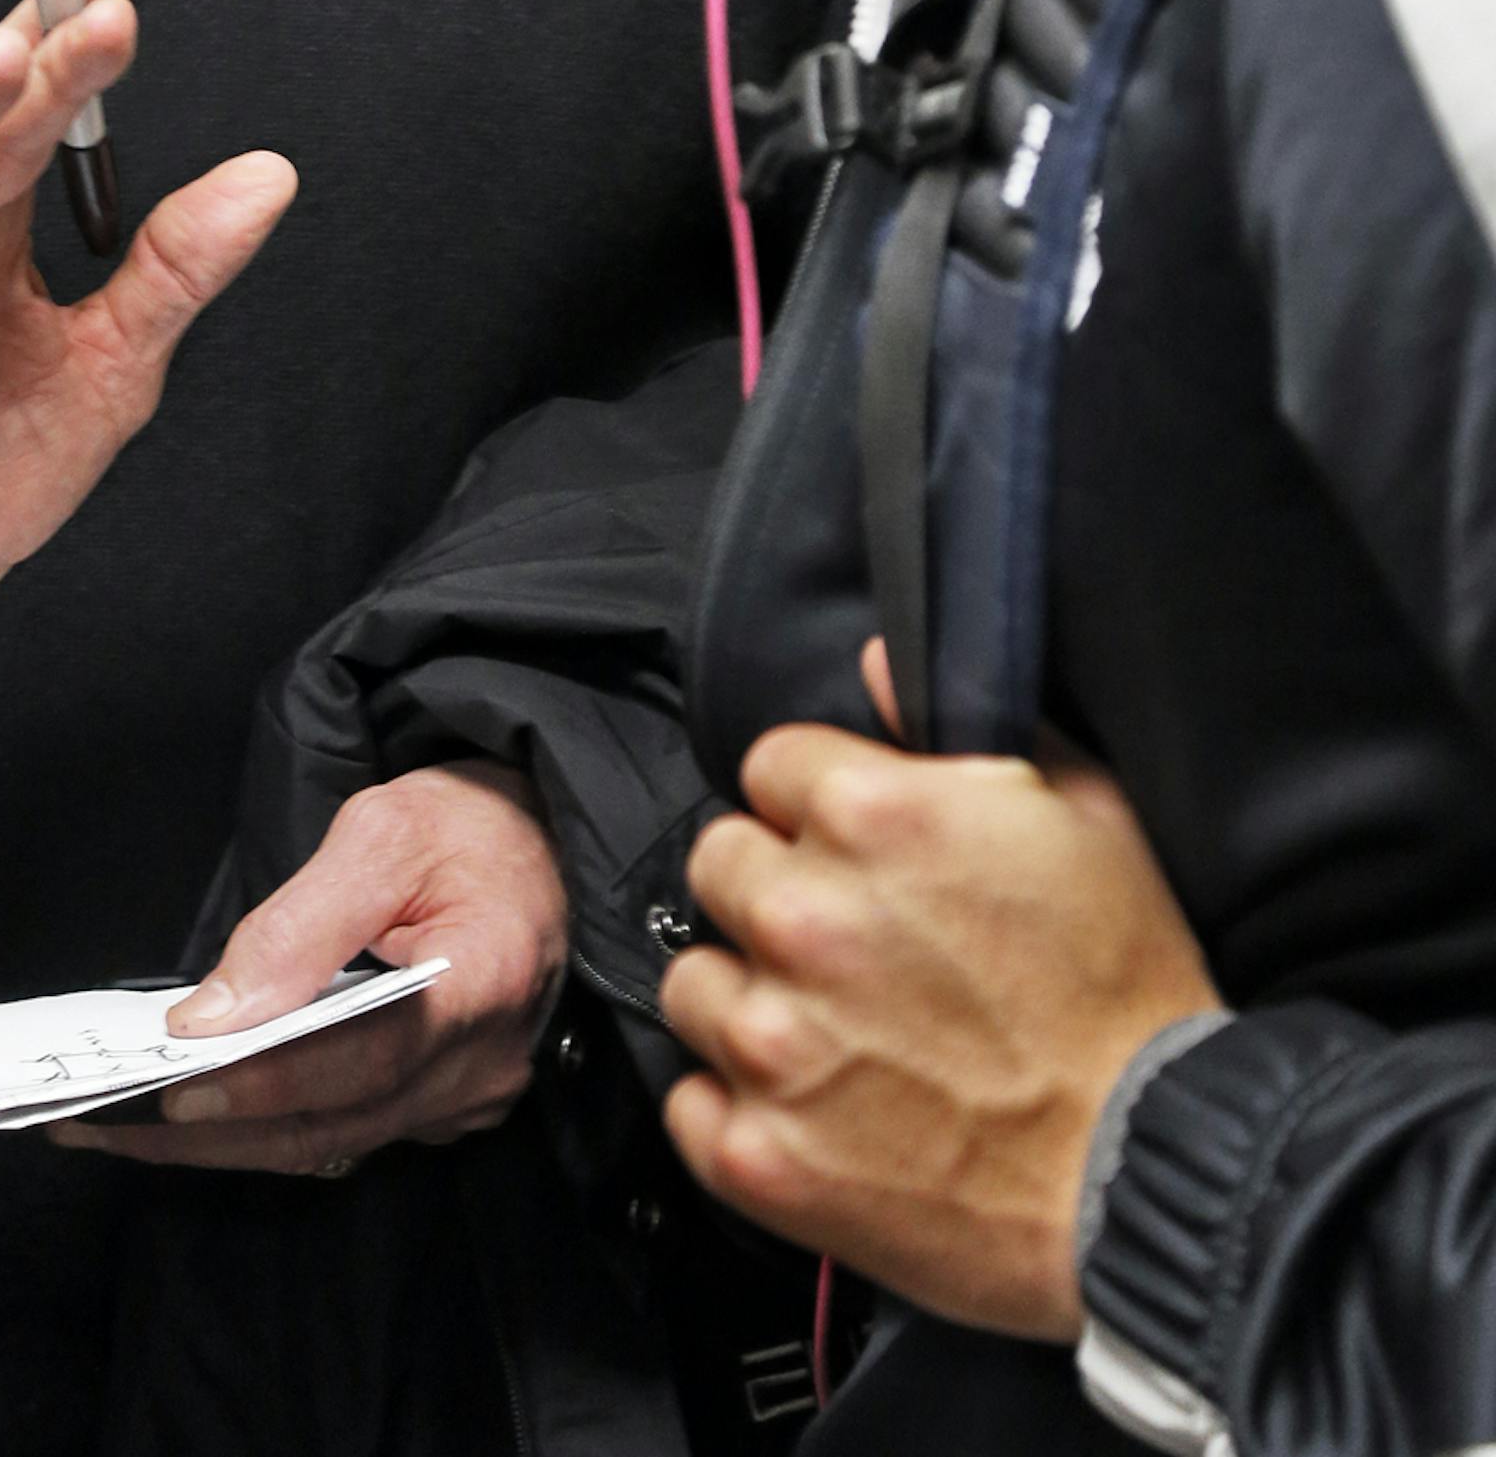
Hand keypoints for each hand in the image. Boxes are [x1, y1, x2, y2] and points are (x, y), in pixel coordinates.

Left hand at [55, 760, 569, 1173]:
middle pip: (335, 1125)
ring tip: (124, 1124)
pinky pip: (350, 1133)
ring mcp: (471, 1097)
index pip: (365, 1058)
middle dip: (211, 1132)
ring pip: (334, 1143)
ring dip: (227, 1140)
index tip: (173, 1085)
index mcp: (486, 982)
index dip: (266, 1080)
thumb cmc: (468, 822)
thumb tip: (214, 1015)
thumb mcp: (384, 829)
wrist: (543, 840)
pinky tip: (203, 1111)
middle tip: (101, 1122)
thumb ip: (302, 924)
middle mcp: (484, 1063)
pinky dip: (271, 1126)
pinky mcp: (449, 1105)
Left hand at [661, 656, 1218, 1340]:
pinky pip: (689, 1102)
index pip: (768, 765)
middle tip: (848, 943)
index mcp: (871, 814)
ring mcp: (772, 1042)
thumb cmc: (1127, 995)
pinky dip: (737, 1108)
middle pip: (719, 862)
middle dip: (774, 890)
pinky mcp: (759, 1153)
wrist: (1149, 1175)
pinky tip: (814, 1111)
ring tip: (834, 1034)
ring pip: (694, 981)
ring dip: (749, 997)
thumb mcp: (1088, 814)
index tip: (855, 851)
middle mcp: (800, 916)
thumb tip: (876, 663)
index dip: (815, 804)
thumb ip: (967, 724)